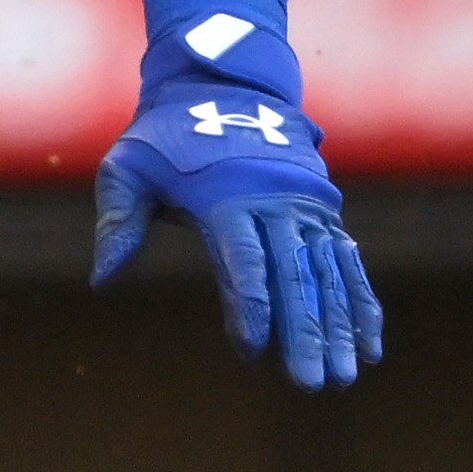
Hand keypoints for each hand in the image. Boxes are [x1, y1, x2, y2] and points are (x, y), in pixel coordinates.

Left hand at [93, 79, 380, 388]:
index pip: (242, 259)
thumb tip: (103, 280)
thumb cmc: (165, 138)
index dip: (248, 305)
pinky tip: (369, 348)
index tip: (251, 351)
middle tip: (311, 384)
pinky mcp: (323, 212)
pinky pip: (347, 263)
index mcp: (226, 196)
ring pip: (326, 275)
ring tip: (343, 378)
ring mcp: (304, 208)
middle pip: (293, 276)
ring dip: (338, 328)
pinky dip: (360, 304)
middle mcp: (274, 202)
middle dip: (304, 333)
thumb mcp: (128, 167)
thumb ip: (118, 221)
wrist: (221, 88)